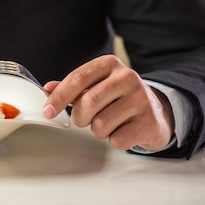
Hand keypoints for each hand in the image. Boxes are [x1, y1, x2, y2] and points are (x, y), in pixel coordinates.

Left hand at [42, 55, 174, 150]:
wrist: (156, 111)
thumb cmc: (118, 97)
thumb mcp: (96, 85)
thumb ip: (72, 87)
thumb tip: (48, 88)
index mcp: (109, 64)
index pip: (78, 78)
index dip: (59, 97)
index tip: (48, 111)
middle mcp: (127, 77)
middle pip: (88, 102)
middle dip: (79, 117)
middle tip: (83, 119)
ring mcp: (141, 99)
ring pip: (101, 124)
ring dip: (97, 130)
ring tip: (108, 122)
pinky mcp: (149, 122)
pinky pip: (117, 139)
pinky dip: (114, 140)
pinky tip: (122, 130)